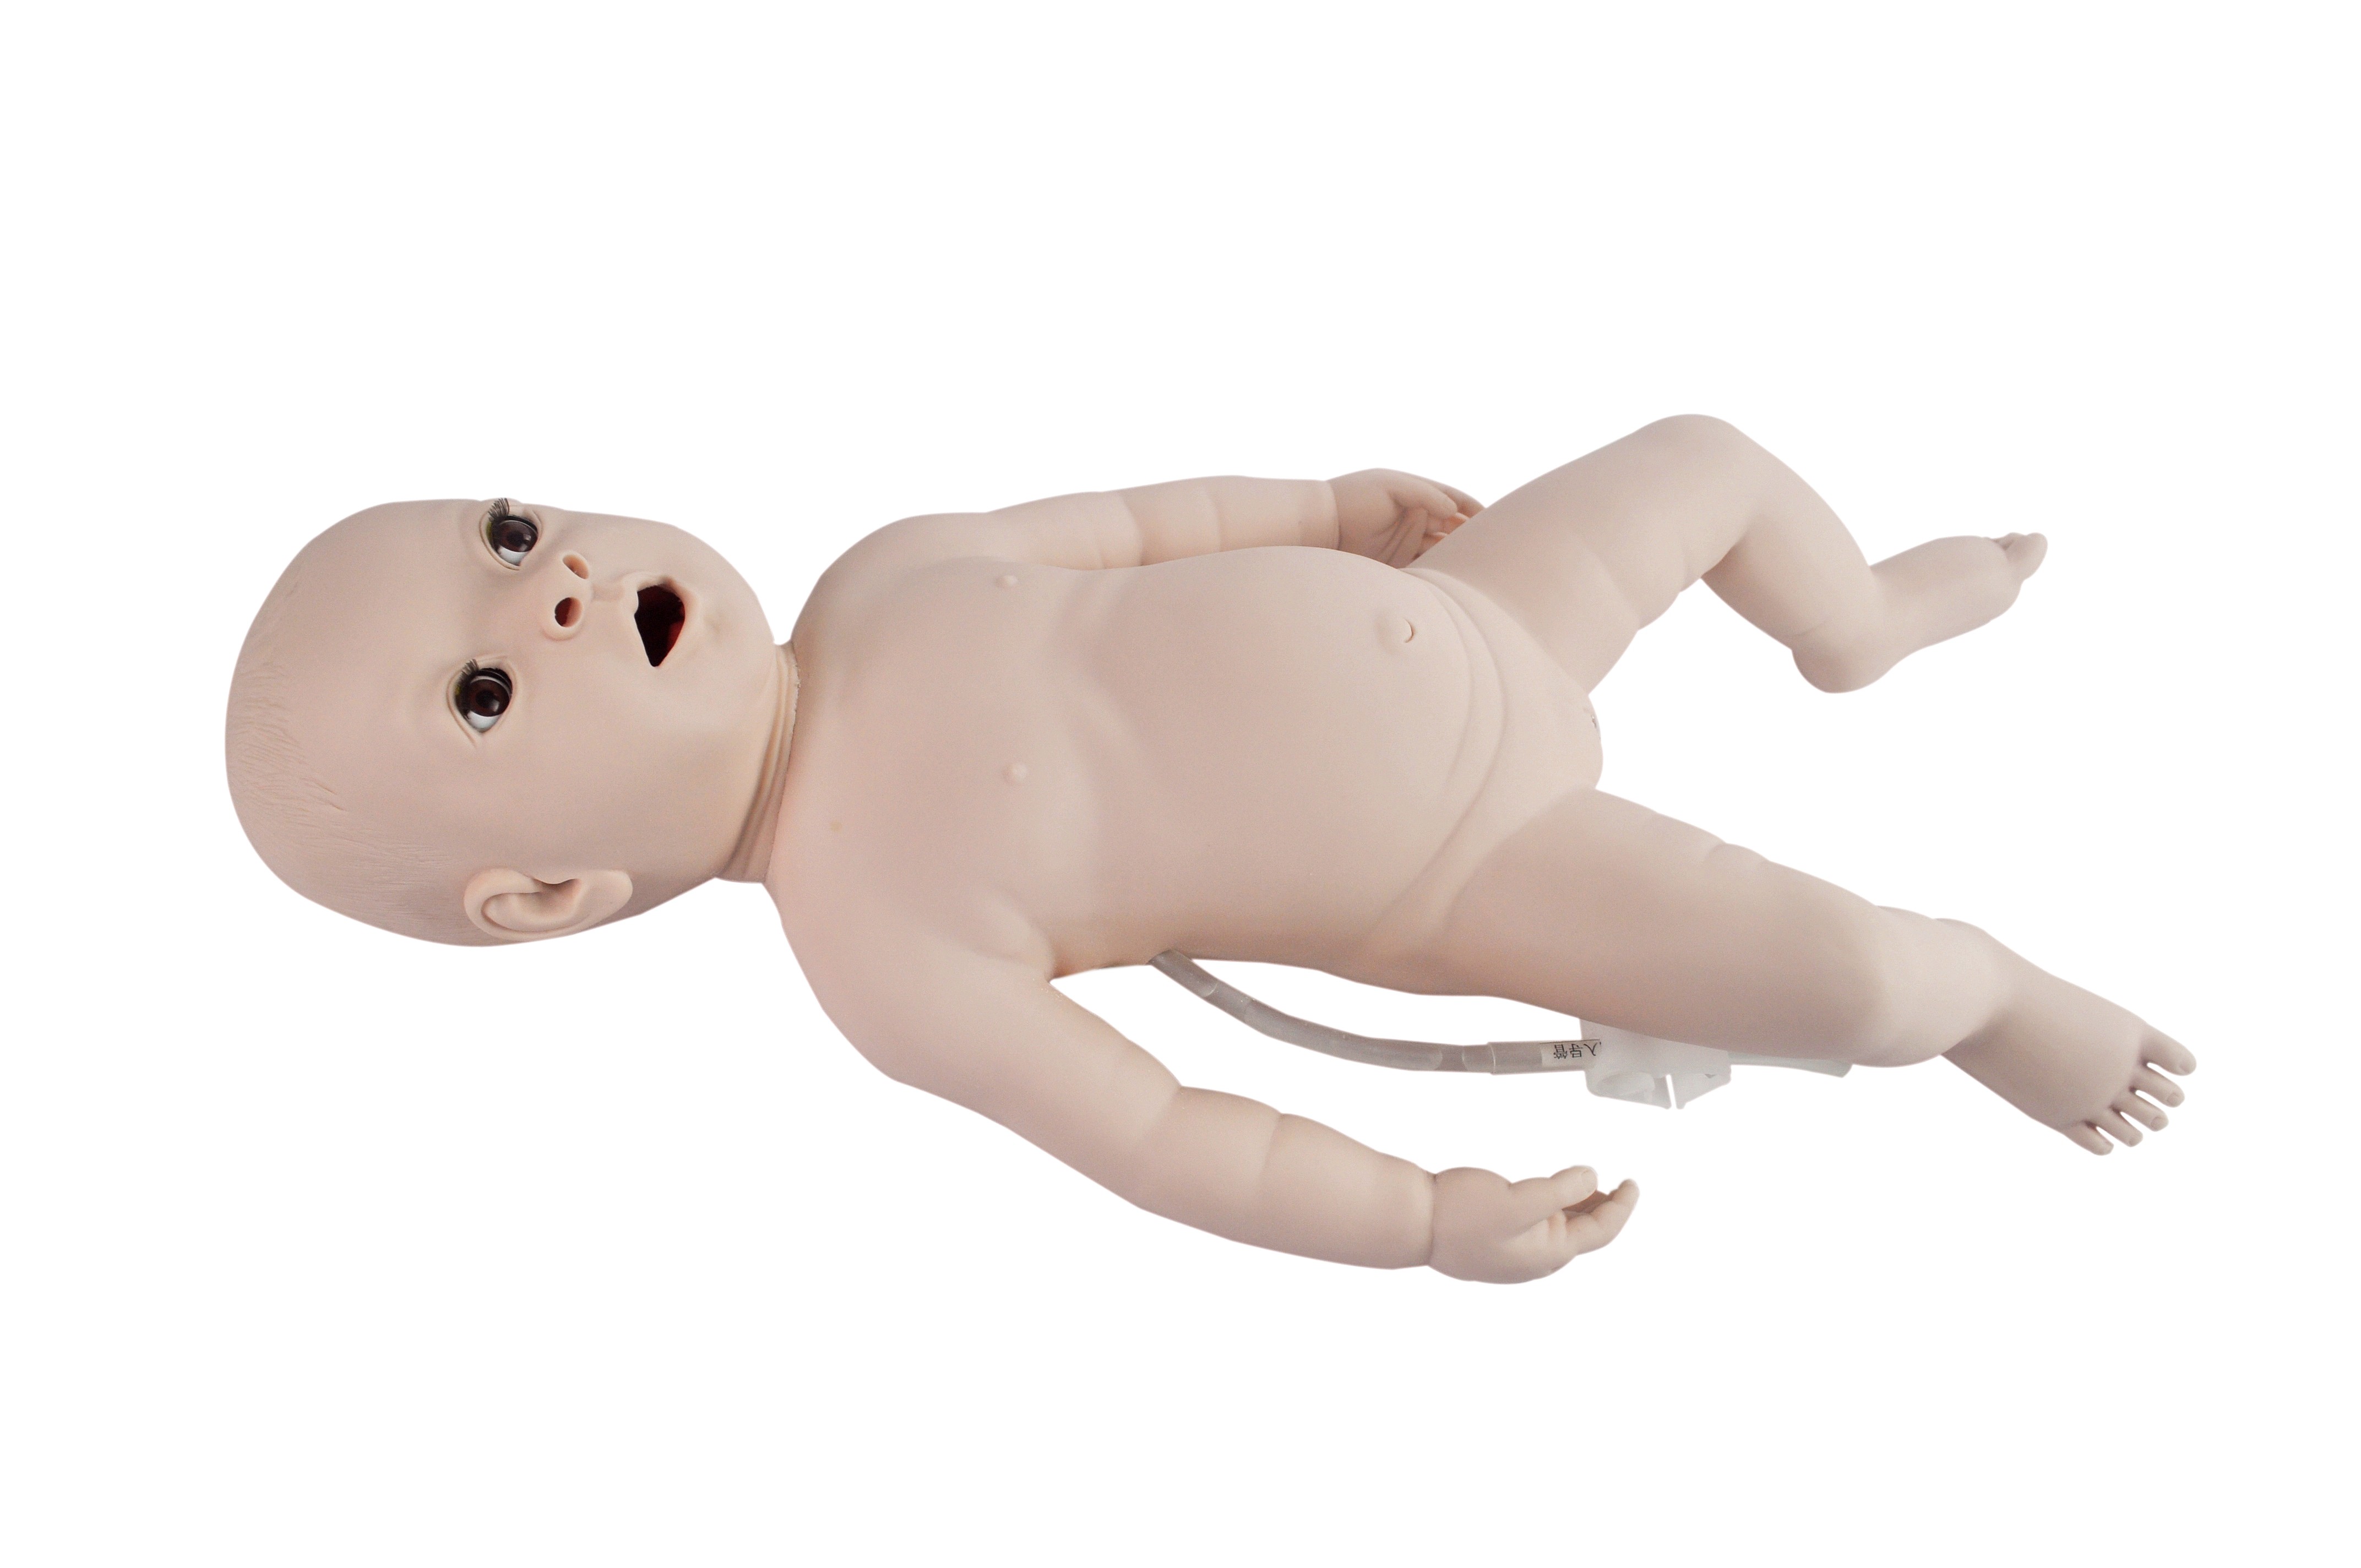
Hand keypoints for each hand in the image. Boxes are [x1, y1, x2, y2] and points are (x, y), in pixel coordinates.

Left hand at [1329, 469, 1483, 566]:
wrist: (1320, 524)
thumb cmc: (1354, 496)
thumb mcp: (1391, 485)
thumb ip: (1425, 495)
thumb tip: (1454, 511)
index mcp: (1420, 496)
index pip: (1457, 503)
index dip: (1477, 511)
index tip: (1495, 522)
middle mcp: (1418, 519)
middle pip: (1454, 529)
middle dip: (1473, 538)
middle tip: (1495, 550)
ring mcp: (1409, 542)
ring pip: (1443, 551)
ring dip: (1458, 559)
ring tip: (1478, 569)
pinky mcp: (1398, 563)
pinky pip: (1425, 569)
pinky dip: (1438, 575)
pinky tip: (1451, 582)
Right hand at [1428, 1165, 1638, 1282]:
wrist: (1413, 1225)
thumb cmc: (1461, 1214)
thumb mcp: (1519, 1198)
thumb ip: (1561, 1190)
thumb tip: (1592, 1177)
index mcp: (1549, 1253)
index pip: (1601, 1231)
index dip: (1622, 1207)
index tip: (1634, 1184)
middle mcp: (1537, 1259)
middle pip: (1584, 1234)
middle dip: (1604, 1208)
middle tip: (1615, 1183)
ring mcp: (1517, 1254)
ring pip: (1561, 1230)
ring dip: (1579, 1207)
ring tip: (1587, 1185)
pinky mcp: (1498, 1244)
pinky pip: (1538, 1228)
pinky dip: (1554, 1209)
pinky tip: (1549, 1196)